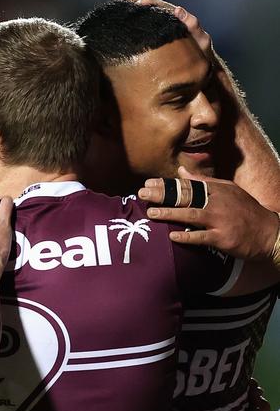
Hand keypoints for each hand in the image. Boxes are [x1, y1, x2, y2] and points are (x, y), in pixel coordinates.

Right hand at [122, 0, 212, 57]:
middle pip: (147, 10)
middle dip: (134, 5)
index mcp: (174, 19)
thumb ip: (192, 25)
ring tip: (116, 13)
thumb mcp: (200, 39)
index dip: (149, 3)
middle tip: (122, 4)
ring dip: (129, 15)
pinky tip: (118, 30)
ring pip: (140, 21)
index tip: (140, 4)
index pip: (159, 7)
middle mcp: (164, 24)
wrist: (200, 71)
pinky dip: (128, 30)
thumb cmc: (200, 55)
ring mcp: (157, 34)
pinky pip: (138, 35)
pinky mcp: (151, 45)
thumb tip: (178, 10)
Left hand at [139, 166, 278, 259]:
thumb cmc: (245, 211)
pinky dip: (187, 236)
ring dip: (170, 214)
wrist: (270, 232)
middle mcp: (217, 203)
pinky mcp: (223, 238)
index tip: (147, 183)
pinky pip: (202, 237)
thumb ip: (203, 181)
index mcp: (217, 190)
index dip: (166, 185)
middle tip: (142, 193)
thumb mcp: (228, 190)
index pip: (186, 186)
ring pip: (191, 215)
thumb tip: (181, 172)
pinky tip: (172, 236)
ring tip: (151, 212)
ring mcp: (220, 221)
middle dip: (162, 195)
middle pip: (185, 198)